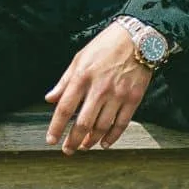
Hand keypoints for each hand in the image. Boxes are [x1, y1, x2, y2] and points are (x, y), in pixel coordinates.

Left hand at [44, 21, 151, 153]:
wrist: (138, 38)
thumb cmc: (106, 45)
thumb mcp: (80, 58)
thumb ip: (64, 80)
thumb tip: (50, 98)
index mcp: (82, 77)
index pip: (65, 108)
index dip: (56, 127)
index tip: (51, 140)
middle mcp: (99, 88)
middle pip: (83, 123)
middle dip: (73, 140)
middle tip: (68, 150)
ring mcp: (118, 94)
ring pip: (102, 126)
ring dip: (91, 141)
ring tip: (85, 146)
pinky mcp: (133, 98)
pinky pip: (122, 123)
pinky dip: (113, 137)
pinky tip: (105, 143)